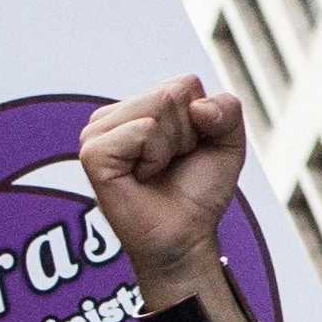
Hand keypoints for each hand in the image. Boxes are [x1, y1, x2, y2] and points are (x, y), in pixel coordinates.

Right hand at [79, 76, 245, 296]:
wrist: (186, 237)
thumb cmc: (198, 192)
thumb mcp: (228, 143)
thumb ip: (228, 108)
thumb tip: (198, 107)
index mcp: (139, 106)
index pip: (186, 84)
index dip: (202, 121)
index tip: (188, 152)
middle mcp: (114, 115)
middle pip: (173, 92)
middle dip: (188, 134)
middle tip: (172, 165)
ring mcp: (98, 132)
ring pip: (159, 107)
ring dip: (173, 146)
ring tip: (156, 170)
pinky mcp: (93, 152)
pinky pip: (144, 130)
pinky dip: (156, 157)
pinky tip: (142, 177)